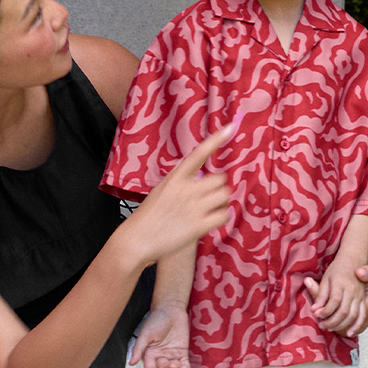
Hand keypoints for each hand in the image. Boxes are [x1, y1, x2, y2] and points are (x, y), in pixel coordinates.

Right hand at [119, 126, 232, 273]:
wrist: (137, 240)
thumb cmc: (149, 215)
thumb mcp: (161, 190)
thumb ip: (179, 180)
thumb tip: (197, 173)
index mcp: (175, 178)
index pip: (198, 154)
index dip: (216, 140)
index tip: (230, 127)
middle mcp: (185, 190)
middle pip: (220, 180)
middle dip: (219, 188)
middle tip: (211, 197)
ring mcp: (193, 208)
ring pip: (225, 196)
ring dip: (222, 202)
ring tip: (211, 209)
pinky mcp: (198, 226)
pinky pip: (224, 215)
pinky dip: (223, 217)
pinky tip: (214, 219)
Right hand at [132, 303, 193, 367]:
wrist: (171, 309)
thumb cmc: (156, 320)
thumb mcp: (146, 334)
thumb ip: (139, 349)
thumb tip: (131, 363)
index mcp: (149, 353)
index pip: (150, 367)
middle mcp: (160, 356)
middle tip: (173, 365)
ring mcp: (172, 355)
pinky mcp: (182, 352)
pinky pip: (184, 363)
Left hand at [304, 252, 367, 337]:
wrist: (353, 261)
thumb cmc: (337, 269)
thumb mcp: (326, 278)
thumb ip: (320, 293)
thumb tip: (314, 309)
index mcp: (342, 283)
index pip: (334, 301)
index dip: (325, 311)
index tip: (316, 314)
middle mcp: (352, 290)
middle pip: (343, 311)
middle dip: (331, 321)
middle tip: (321, 325)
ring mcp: (360, 296)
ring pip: (352, 315)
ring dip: (341, 325)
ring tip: (329, 327)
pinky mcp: (364, 300)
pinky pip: (362, 315)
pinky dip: (356, 325)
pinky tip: (348, 332)